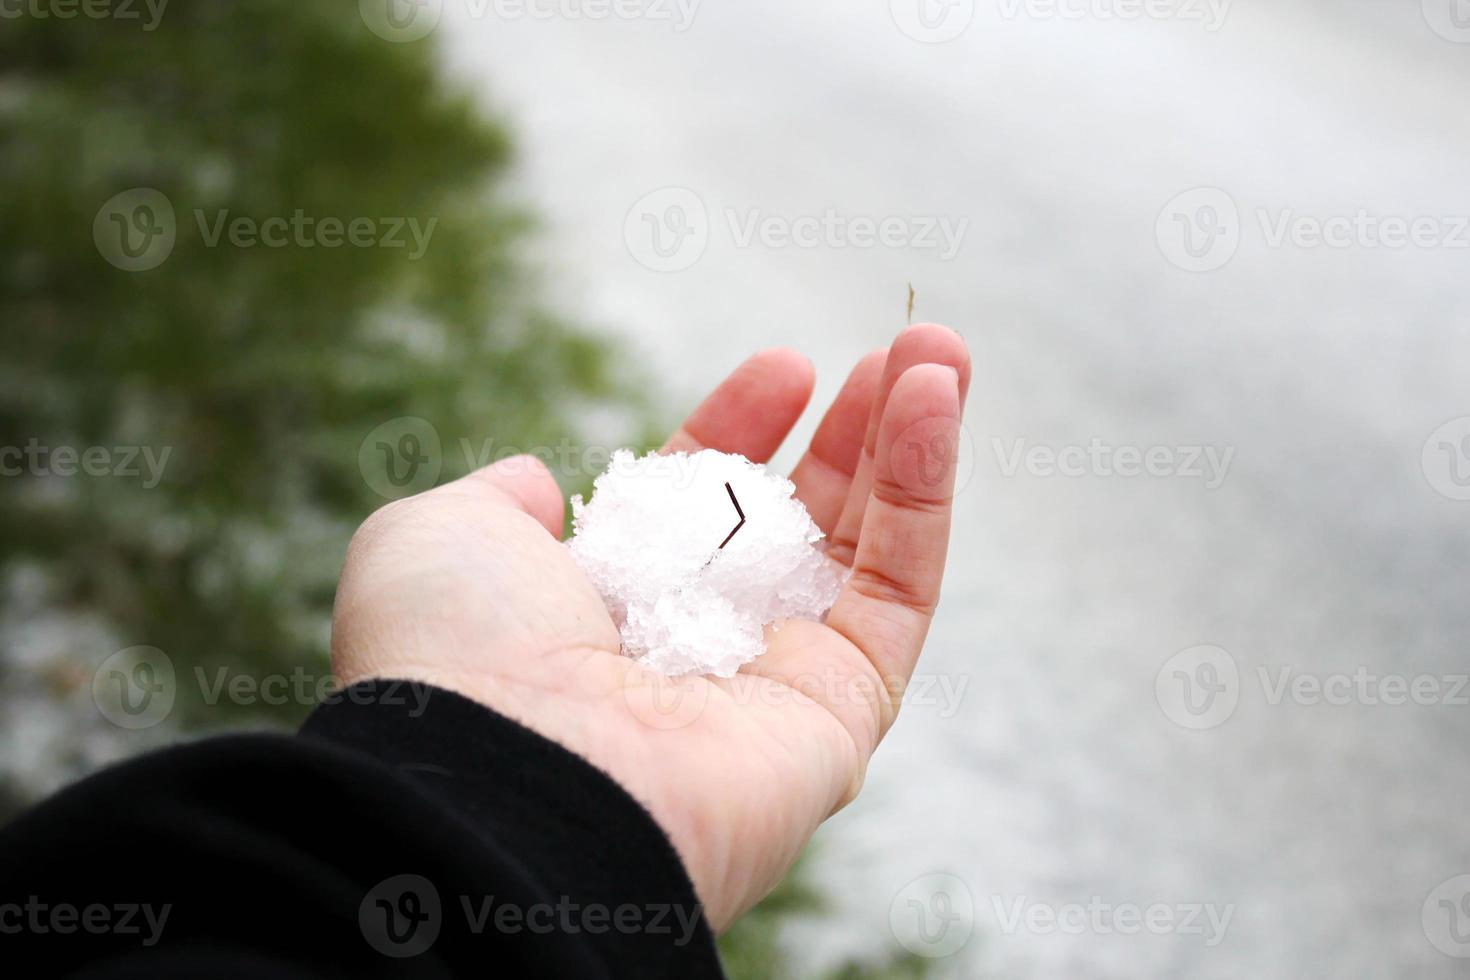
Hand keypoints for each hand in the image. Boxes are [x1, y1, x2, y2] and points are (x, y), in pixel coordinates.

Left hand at [330, 323, 970, 929]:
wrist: (505, 779)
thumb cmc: (457, 655)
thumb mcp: (442, 539)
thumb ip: (496, 502)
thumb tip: (539, 486)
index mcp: (612, 608)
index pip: (701, 507)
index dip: (744, 429)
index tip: (785, 368)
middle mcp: (701, 647)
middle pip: (801, 521)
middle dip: (851, 431)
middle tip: (901, 346)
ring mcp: (780, 684)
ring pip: (868, 547)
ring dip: (911, 442)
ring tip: (941, 350)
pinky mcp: (846, 711)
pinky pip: (903, 587)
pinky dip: (928, 490)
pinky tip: (936, 399)